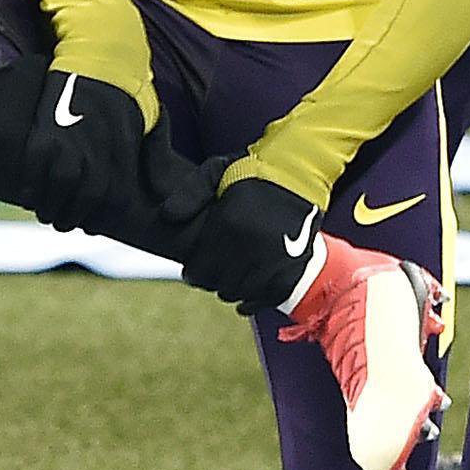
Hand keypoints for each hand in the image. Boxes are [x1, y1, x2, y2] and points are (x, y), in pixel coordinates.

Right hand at [21, 67, 149, 232]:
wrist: (99, 53)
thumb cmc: (126, 87)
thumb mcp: (151, 118)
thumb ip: (156, 153)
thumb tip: (161, 189)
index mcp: (126, 146)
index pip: (115, 192)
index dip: (101, 213)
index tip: (90, 223)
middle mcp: (99, 146)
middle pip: (87, 196)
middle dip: (73, 217)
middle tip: (64, 223)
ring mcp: (71, 138)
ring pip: (60, 187)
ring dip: (50, 207)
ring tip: (46, 213)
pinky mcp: (46, 129)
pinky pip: (34, 168)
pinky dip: (30, 186)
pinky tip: (29, 194)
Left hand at [169, 163, 323, 312]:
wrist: (302, 168)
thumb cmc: (255, 170)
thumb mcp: (217, 169)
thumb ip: (190, 192)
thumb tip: (167, 217)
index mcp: (229, 224)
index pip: (200, 272)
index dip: (194, 274)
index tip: (195, 269)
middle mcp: (252, 245)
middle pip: (220, 285)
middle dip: (214, 281)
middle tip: (216, 271)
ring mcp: (276, 257)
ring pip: (244, 291)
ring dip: (234, 289)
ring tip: (233, 278)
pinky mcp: (295, 264)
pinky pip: (269, 296)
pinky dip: (255, 302)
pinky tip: (246, 300)